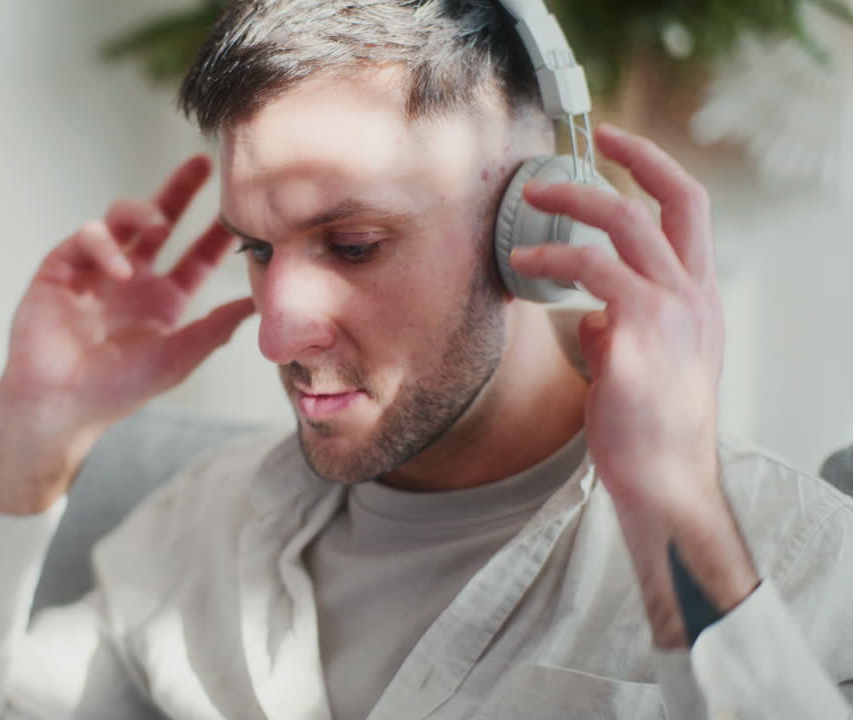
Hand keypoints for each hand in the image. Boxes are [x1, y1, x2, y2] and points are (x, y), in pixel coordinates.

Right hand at [0, 155, 254, 512]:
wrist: (60, 405)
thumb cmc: (118, 390)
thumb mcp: (179, 356)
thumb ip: (217, 326)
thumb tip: (261, 303)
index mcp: (163, 300)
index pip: (197, 257)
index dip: (217, 234)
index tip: (242, 210)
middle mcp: (132, 279)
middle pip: (159, 222)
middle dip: (179, 190)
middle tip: (204, 163)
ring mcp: (95, 270)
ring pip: (121, 218)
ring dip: (142, 212)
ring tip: (159, 225)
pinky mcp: (61, 267)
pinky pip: (86, 237)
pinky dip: (104, 244)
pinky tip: (119, 269)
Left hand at [511, 123, 721, 513]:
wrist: (664, 481)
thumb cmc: (650, 428)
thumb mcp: (647, 364)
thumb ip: (623, 329)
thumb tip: (592, 315)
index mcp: (700, 298)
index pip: (690, 207)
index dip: (652, 164)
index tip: (613, 140)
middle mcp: (694, 297)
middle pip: (659, 203)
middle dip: (604, 171)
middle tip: (545, 176)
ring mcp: (671, 313)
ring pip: (623, 226)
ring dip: (569, 206)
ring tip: (525, 211)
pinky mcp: (637, 336)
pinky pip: (591, 273)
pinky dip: (553, 260)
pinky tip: (523, 268)